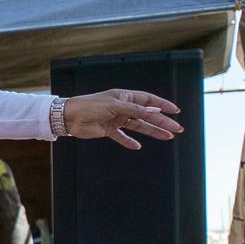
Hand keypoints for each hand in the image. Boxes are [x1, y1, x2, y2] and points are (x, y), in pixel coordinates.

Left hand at [63, 90, 182, 149]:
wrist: (67, 117)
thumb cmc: (89, 106)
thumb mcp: (114, 106)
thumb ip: (134, 110)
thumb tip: (154, 111)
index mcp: (124, 97)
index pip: (148, 99)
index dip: (162, 104)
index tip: (176, 111)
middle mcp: (122, 107)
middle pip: (147, 115)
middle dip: (162, 121)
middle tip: (177, 128)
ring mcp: (116, 119)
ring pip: (138, 126)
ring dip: (152, 131)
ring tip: (168, 137)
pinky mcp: (108, 130)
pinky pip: (122, 137)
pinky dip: (129, 142)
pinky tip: (137, 146)